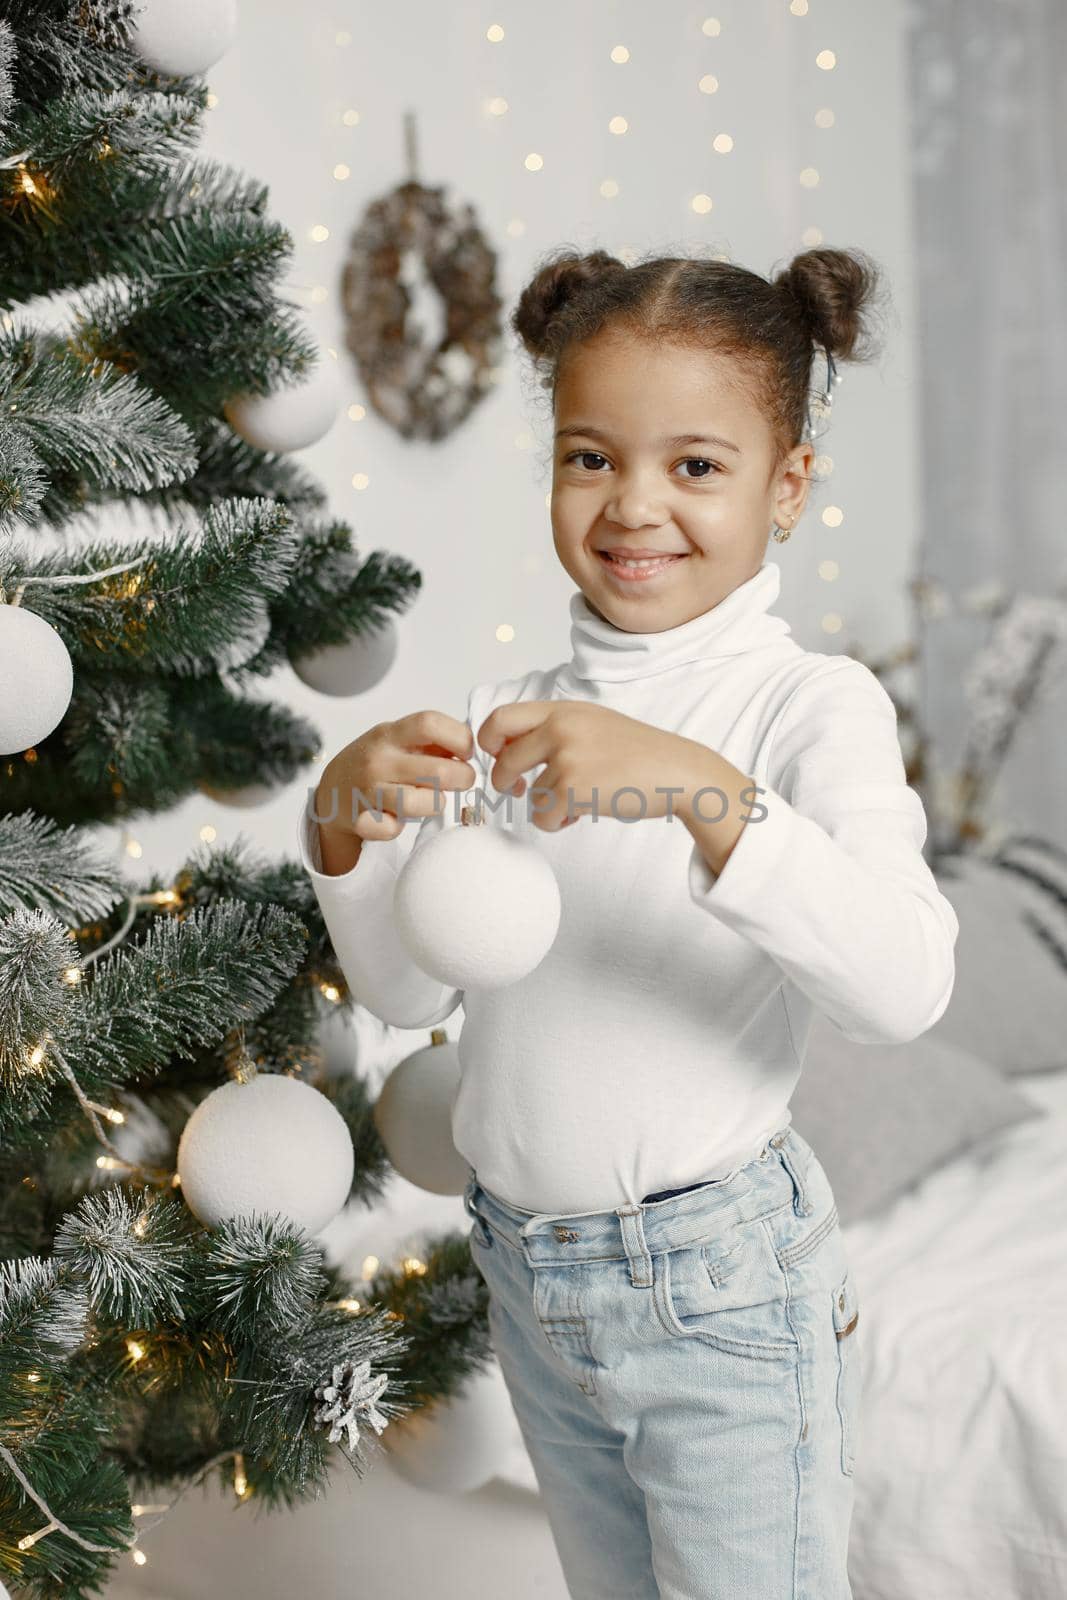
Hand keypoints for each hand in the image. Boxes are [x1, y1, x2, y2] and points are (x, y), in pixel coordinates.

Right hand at [316, 710, 477, 848]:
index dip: (459, 738)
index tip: (466, 752)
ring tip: (434, 800)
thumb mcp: (397, 740)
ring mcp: (368, 790)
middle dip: (462, 778)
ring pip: (421, 803)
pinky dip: (398, 828)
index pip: (430, 724)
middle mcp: (378, 760)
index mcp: (390, 734)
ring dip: (436, 804)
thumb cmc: (377, 764)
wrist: (332, 791)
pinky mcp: (359, 820)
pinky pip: (392, 830)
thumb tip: (471, 747)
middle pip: (438, 770)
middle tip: (462, 780)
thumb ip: (431, 741)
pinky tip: (397, 818)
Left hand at [477, 701, 698, 832]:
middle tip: (517, 790)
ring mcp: (566, 757)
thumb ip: (554, 729)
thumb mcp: (593, 724)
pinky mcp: (573, 788)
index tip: (499, 757)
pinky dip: (558, 823)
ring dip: (547, 807)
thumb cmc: (637, 753)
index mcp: (563, 710)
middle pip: (502, 760)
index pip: (501, 718)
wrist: (676, 771)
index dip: (489, 742)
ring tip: (576, 803)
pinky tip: (580, 815)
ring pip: (528, 795)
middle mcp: (560, 728)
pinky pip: (542, 816)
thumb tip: (508, 749)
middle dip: (504, 782)